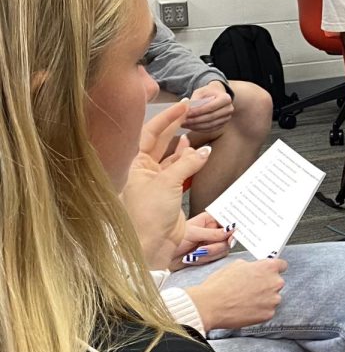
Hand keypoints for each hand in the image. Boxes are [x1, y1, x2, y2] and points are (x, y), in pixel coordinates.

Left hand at [122, 102, 212, 269]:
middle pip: (159, 141)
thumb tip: (204, 152)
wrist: (150, 245)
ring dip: (183, 145)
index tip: (182, 106)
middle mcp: (141, 169)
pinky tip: (195, 152)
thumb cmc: (147, 214)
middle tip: (190, 112)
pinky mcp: (167, 192)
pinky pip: (179, 170)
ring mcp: (155, 181)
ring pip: (171, 156)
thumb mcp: (167, 183)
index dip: (166, 118)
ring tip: (194, 130)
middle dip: (174, 126)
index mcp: (133, 164)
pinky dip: (188, 162)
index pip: (148, 133)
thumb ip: (188, 163)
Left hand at [169, 213, 236, 270]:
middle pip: (228, 238)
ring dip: (209, 254)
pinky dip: (204, 260)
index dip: (232, 229)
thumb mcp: (194, 234)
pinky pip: (215, 258)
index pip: (227, 222)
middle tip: (203, 249)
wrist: (160, 255)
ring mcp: (211, 243)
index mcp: (209, 220)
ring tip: (194, 254)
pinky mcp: (208, 255)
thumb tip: (231, 230)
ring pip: (223, 250)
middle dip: (216, 246)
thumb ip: (214, 233)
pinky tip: (193, 258)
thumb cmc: (173, 239)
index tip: (231, 237)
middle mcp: (212, 231)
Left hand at [184, 81, 234, 133]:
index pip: (211, 107)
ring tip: (184, 125)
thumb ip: (194, 100)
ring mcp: (227, 118)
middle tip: (182, 121)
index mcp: (226, 98)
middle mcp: (229, 109)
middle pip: (211, 117)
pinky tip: (190, 127)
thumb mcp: (200, 92)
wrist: (216, 95)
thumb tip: (186, 110)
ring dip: (196, 126)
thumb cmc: (207, 93)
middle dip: (195, 120)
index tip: (186, 113)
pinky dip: (199, 129)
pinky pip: (210, 129)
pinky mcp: (223, 124)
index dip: (198, 111)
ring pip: (210, 125)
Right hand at [184, 258, 286, 330]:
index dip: (274, 269)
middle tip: (250, 289)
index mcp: (268, 267)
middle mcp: (274, 282)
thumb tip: (254, 268)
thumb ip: (252, 266)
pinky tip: (246, 309)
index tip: (270, 273)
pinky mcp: (268, 314)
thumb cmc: (219, 285)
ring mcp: (273, 300)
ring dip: (264, 299)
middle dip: (266, 285)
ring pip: (272, 298)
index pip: (282, 265)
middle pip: (276, 282)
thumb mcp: (236, 265)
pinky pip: (268, 311)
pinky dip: (259, 311)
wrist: (210, 305)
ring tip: (245, 300)